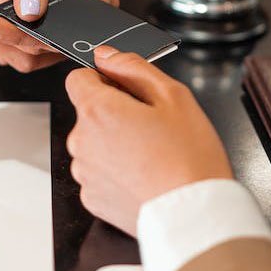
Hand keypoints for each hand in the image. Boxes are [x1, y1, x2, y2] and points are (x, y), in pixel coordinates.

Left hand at [0, 0, 117, 71]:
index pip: (80, 28)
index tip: (21, 22)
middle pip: (45, 47)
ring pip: (22, 58)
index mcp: (95, 0)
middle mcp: (74, 26)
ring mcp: (49, 39)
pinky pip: (4, 53)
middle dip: (7, 34)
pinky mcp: (24, 45)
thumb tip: (31, 11)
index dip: (51, 34)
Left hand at [65, 47, 232, 235]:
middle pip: (88, 113)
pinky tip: (142, 176)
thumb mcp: (172, 96)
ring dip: (113, 143)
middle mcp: (81, 141)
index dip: (102, 79)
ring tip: (150, 156)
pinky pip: (97, 173)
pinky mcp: (91, 197)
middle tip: (151, 127)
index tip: (124, 90)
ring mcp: (84, 172)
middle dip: (113, 114)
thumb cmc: (189, 158)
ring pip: (92, 144)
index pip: (78, 78)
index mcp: (97, 111)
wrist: (192, 215)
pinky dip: (114, 172)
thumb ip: (133, 67)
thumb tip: (106, 55)